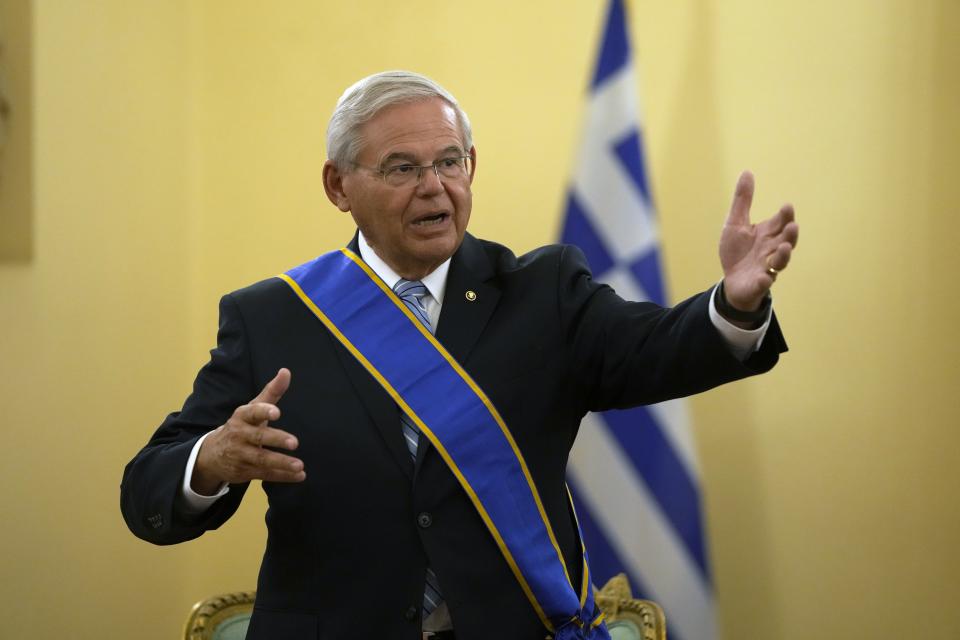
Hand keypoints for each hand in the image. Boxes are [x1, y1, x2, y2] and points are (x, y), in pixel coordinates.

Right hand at [191, 368, 304, 494]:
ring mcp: (241, 455)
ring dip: (281, 463)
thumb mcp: (253, 408)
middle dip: (276, 439)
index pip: (252, 412)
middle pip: (258, 437)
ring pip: (262, 459)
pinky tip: (299, 476)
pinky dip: (282, 476)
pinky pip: (265, 474)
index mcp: (242, 417)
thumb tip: (286, 371)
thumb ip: (272, 392)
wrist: (213, 453)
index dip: (264, 412)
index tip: (277, 412)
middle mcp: (239, 435)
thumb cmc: (242, 425)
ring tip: (300, 465)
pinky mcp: (244, 472)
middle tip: (295, 442)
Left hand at [719, 171, 798, 310]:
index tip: (787, 206)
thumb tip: (747, 172)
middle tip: (792, 225)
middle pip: (785, 240)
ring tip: (784, 247)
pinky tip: (764, 277)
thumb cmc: (737, 251)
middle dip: (790, 234)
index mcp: (768, 233)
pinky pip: (763, 283)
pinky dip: (764, 280)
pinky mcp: (758, 283)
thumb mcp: (735, 223)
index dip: (784, 215)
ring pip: (779, 261)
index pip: (780, 222)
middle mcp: (771, 249)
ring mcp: (766, 267)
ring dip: (783, 255)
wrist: (731, 281)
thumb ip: (743, 201)